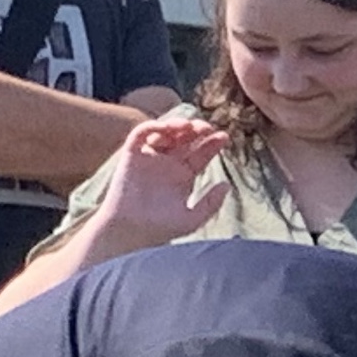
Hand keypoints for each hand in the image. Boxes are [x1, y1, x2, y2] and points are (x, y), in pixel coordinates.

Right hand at [92, 115, 228, 246]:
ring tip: (188, 126)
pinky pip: (141, 134)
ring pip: (166, 133)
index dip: (213, 144)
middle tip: (207, 128)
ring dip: (177, 124)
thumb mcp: (192, 219)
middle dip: (197, 130)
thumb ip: (211, 204)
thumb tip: (227, 185)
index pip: (201, 154)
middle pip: (186, 139)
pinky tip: (166, 128)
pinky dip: (152, 126)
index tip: (224, 137)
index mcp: (183, 176)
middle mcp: (168, 164)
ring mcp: (150, 158)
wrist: (130, 231)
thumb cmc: (159, 229)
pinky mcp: (131, 155)